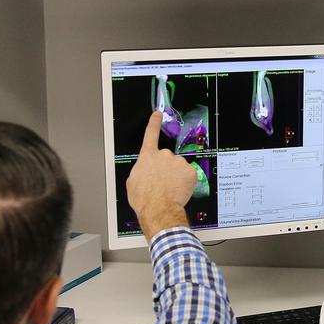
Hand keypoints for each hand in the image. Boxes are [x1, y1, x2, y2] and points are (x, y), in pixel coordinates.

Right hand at [127, 111, 196, 237]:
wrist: (159, 208)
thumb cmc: (144, 199)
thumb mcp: (132, 182)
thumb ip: (140, 170)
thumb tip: (144, 171)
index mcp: (148, 157)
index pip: (150, 134)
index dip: (154, 123)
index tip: (158, 114)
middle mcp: (164, 155)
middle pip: (167, 158)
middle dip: (167, 168)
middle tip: (163, 183)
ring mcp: (178, 162)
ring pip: (179, 167)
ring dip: (176, 176)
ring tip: (170, 189)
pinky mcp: (190, 171)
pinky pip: (189, 175)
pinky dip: (186, 182)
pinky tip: (179, 190)